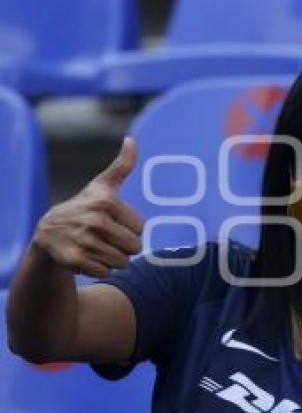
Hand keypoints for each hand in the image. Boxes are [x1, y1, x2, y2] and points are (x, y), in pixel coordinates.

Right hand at [33, 137, 143, 276]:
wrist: (49, 231)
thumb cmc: (85, 206)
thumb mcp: (102, 185)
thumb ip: (122, 164)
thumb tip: (132, 140)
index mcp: (106, 202)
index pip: (141, 229)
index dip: (131, 229)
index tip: (114, 222)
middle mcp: (94, 220)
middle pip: (134, 247)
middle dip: (125, 247)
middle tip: (108, 238)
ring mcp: (83, 241)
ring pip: (122, 262)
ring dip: (115, 259)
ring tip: (99, 247)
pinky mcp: (75, 260)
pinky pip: (106, 271)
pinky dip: (101, 268)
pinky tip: (88, 257)